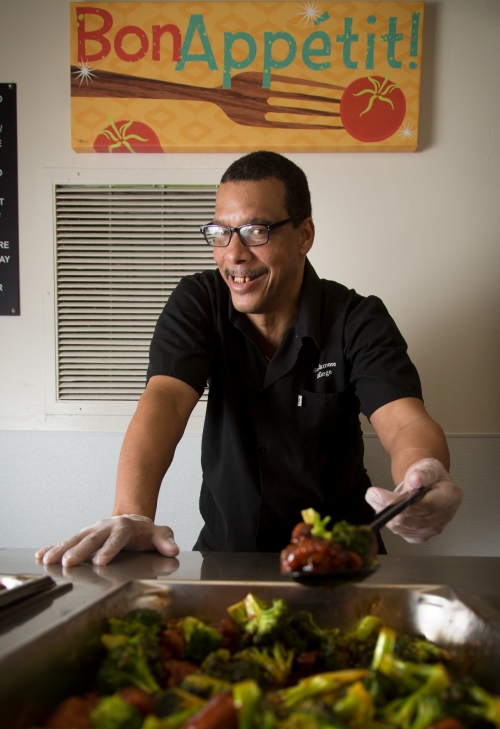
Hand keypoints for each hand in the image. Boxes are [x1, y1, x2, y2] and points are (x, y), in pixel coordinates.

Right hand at [35, 514, 179, 566]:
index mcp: (124, 528)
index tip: (100, 561)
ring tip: (48, 560)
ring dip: (61, 549)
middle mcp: (105, 527)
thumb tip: (173, 550)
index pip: (117, 539)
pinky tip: (41, 555)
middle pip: (91, 539)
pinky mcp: (83, 535)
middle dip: (79, 551)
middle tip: (68, 562)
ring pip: (76, 539)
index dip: (109, 550)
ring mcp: (93, 530)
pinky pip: (67, 541)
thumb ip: (166, 541)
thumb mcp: (160, 534)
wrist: (133, 520)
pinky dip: (54, 547)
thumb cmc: (146, 532)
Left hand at [365, 458, 462, 542]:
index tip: (383, 496)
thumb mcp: (428, 466)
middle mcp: (444, 516)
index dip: (403, 503)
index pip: (426, 505)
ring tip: (374, 499)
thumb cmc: (428, 474)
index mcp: (450, 497)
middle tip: (372, 495)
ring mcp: (433, 528)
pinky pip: (402, 532)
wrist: (426, 482)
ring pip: (404, 527)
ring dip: (385, 514)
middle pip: (412, 518)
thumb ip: (423, 473)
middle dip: (388, 506)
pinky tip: (383, 509)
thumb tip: (415, 480)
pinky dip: (390, 521)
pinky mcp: (422, 535)